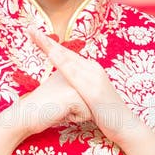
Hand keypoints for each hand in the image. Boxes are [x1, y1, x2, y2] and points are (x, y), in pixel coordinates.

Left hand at [30, 29, 140, 145]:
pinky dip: (64, 66)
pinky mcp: (95, 91)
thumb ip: (77, 88)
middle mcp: (93, 69)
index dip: (49, 44)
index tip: (33, 34)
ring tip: (38, 38)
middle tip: (29, 29)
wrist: (125, 126)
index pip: (66, 54)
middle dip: (47, 41)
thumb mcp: (88, 97)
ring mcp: (95, 78)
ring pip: (69, 61)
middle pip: (66, 52)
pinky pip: (76, 76)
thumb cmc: (105, 114)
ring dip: (53, 49)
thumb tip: (64, 86)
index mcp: (89, 70)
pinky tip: (53, 59)